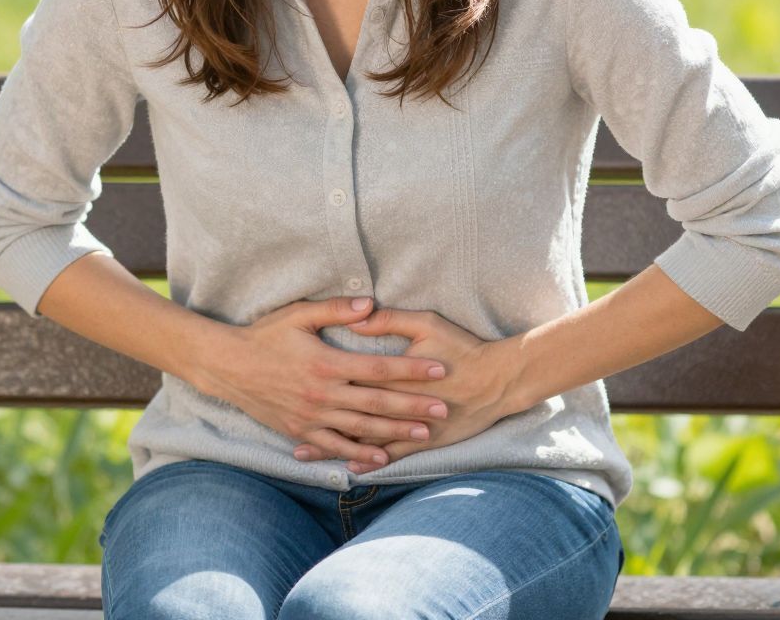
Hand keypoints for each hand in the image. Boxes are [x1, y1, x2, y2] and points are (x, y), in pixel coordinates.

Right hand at [197, 296, 456, 468]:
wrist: (227, 367)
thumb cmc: (264, 336)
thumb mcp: (298, 314)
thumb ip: (336, 310)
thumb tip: (371, 304)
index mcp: (327, 363)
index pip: (379, 368)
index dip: (412, 370)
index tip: (439, 371)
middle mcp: (322, 393)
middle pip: (377, 402)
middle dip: (414, 407)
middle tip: (444, 410)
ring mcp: (311, 416)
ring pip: (361, 428)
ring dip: (395, 432)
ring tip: (425, 434)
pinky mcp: (299, 431)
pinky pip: (334, 446)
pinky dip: (358, 453)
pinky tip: (380, 457)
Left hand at [292, 306, 524, 474]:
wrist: (499, 380)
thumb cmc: (462, 348)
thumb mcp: (427, 324)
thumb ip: (391, 320)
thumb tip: (360, 314)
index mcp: (389, 373)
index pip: (347, 377)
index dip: (316, 378)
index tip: (286, 377)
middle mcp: (394, 404)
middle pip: (346, 412)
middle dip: (313, 416)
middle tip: (280, 418)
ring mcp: (408, 427)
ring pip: (361, 439)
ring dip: (330, 446)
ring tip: (300, 451)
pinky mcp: (422, 442)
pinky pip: (387, 454)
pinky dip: (365, 460)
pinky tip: (347, 465)